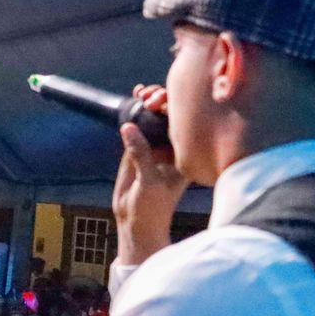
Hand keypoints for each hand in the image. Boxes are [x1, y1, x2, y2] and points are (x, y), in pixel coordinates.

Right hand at [112, 84, 188, 265]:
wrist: (136, 221)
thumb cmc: (153, 207)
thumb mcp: (150, 181)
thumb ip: (141, 154)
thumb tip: (128, 126)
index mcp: (186, 154)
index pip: (185, 123)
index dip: (176, 107)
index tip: (163, 102)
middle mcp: (174, 147)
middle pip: (171, 115)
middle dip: (163, 99)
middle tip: (151, 98)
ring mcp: (156, 146)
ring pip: (155, 116)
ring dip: (150, 101)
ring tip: (141, 94)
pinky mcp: (138, 148)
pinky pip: (138, 124)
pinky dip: (137, 109)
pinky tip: (135, 94)